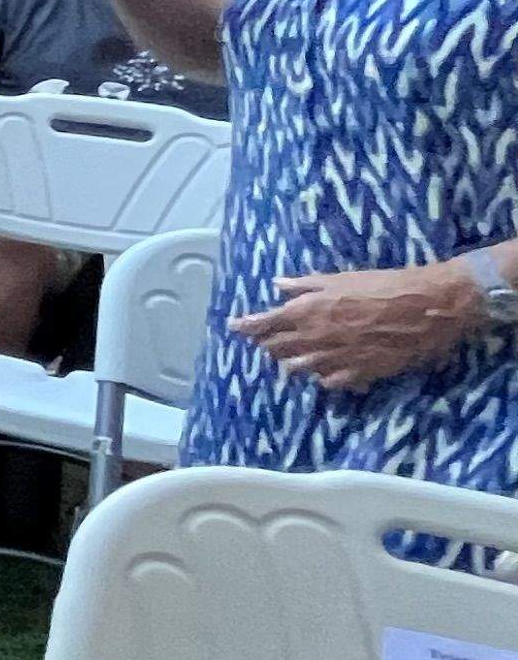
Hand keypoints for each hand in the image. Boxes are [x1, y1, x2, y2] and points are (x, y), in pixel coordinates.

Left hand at [230, 265, 487, 391]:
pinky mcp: (357, 374)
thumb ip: (305, 285)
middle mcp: (313, 338)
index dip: (246, 326)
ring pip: (298, 367)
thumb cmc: (383, 285)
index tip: (234, 327)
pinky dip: (322, 376)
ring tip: (290, 356)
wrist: (426, 307)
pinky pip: (328, 381)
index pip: (263, 323)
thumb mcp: (340, 278)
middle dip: (267, 343)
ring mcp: (334, 359)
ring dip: (291, 361)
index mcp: (306, 311)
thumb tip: (277, 285)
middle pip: (276, 348)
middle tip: (265, 340)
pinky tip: (324, 371)